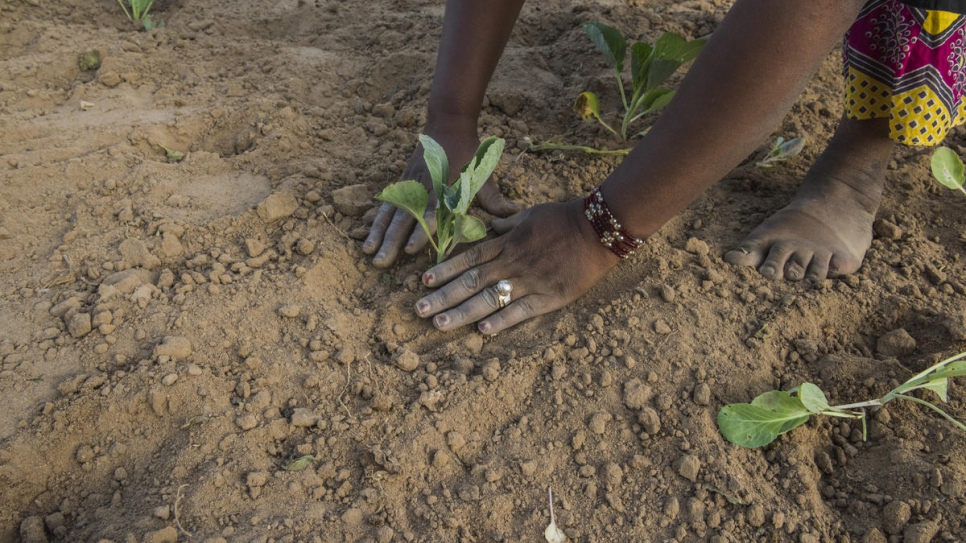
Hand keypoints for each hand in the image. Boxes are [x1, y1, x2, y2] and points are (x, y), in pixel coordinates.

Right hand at [362, 130, 519, 267]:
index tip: (413, 249)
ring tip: (370, 254)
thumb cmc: (469, 154)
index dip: (423, 231)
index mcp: (446, 186)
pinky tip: (368, 239)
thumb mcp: (484, 175)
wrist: (447, 124)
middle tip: (383, 263)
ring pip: (392, 212)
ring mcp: (410, 185)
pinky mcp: (402, 184)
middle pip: (406, 217)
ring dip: (380, 235)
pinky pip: (386, 206)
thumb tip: (515, 216)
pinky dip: (376, 223)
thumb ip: (495, 200)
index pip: (433, 211)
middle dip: (393, 241)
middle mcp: (425, 187)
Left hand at [414, 198, 620, 333]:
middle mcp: (513, 263)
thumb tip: (487, 229)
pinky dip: (502, 321)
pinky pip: (522, 311)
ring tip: (440, 325)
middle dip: (443, 296)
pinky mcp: (550, 297)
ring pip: (490, 299)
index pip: (469, 258)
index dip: (445, 270)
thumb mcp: (529, 215)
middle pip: (471, 282)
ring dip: (462, 313)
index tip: (424, 282)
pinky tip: (483, 332)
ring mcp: (530, 281)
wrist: (599, 228)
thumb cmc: (563, 218)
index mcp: (507, 244)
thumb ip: (506, 226)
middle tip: (419, 310)